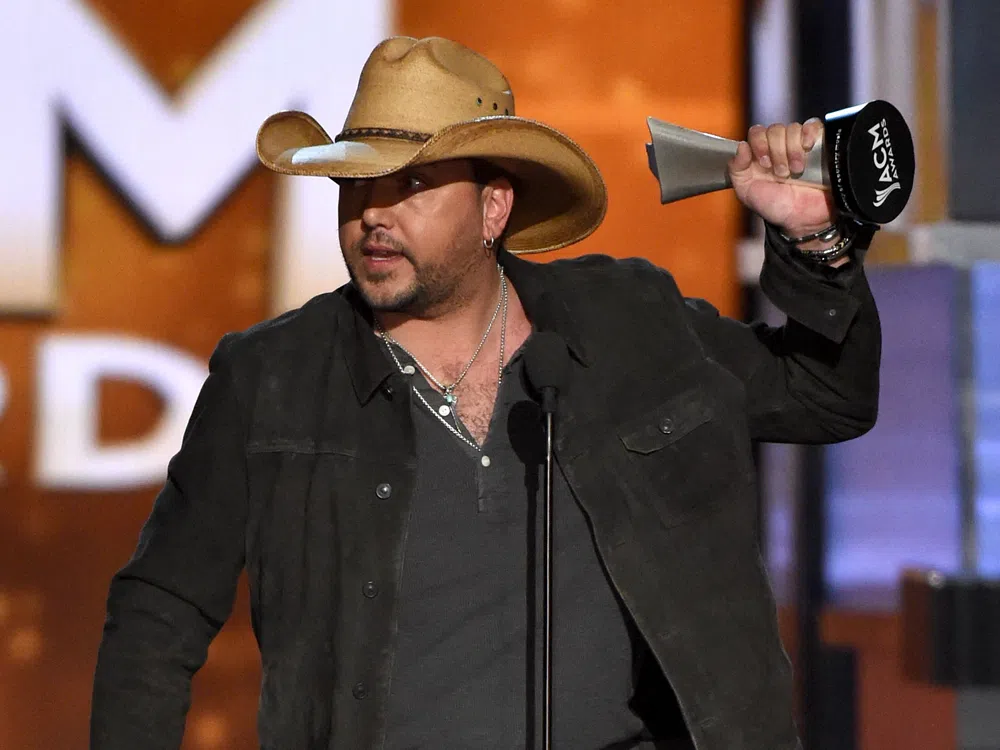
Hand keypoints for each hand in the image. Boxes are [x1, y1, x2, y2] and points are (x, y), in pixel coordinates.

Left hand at [728, 119, 836, 238]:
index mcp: (760, 155)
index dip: (759, 143)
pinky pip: (813, 125)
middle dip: (777, 152)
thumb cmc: (775, 207)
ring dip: (792, 150)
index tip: (764, 164)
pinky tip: (807, 147)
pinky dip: (809, 133)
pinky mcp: (820, 145)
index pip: (757, 132)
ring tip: (796, 171)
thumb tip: (741, 146)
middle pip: (775, 129)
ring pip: (793, 129)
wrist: (803, 219)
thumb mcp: (746, 192)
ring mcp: (799, 145)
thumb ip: (736, 170)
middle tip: (781, 173)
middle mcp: (779, 147)